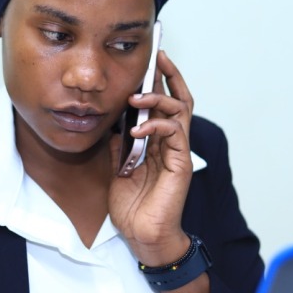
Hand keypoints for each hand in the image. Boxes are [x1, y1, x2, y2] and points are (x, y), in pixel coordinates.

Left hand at [108, 50, 195, 265]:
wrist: (142, 235)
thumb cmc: (133, 207)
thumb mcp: (117, 168)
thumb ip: (118, 145)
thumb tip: (112, 122)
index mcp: (158, 143)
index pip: (164, 105)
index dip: (160, 82)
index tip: (152, 60)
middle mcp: (171, 143)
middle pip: (179, 100)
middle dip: (169, 76)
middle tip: (158, 58)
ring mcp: (177, 152)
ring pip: (179, 111)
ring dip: (158, 99)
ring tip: (136, 99)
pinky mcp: (180, 163)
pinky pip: (174, 132)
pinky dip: (156, 125)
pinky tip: (137, 130)